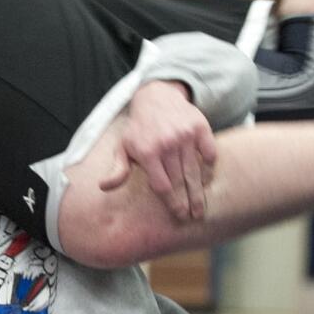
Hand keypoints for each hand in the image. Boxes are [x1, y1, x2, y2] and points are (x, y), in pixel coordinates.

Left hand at [98, 79, 215, 219]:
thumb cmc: (139, 129)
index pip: (162, 186)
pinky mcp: (200, 127)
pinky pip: (209, 154)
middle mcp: (167, 144)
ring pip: (195, 171)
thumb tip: (104, 187)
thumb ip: (117, 169)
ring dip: (199, 192)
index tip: (179, 215)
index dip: (172, 203)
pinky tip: (206, 181)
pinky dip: (209, 168)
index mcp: (147, 152)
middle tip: (193, 216)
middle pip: (180, 182)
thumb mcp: (123, 147)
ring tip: (201, 208)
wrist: (157, 97)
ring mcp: (185, 135)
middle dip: (188, 202)